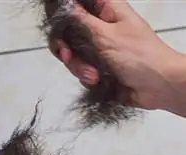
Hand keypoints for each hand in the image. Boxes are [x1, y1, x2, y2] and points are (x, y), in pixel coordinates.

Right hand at [51, 0, 185, 115]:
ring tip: (93, 75)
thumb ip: (81, 20)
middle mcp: (102, 28)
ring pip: (73, 54)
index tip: (58, 24)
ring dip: (79, 66)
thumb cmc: (139, 56)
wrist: (157, 86)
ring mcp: (100, 48)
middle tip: (68, 55)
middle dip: (66, 47)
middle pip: (69, 32)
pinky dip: (86, 76)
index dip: (64, 12)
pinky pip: (80, 70)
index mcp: (107, 11)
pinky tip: (98, 81)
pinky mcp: (99, 67)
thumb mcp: (106, 35)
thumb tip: (65, 7)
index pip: (79, 3)